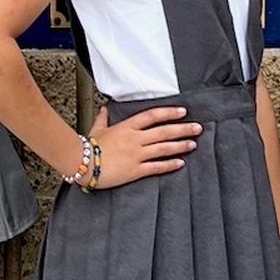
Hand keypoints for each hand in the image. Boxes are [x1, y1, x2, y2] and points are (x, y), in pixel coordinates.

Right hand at [87, 106, 201, 188]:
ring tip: (193, 144)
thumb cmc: (87, 147)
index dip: (169, 113)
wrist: (81, 163)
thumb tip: (105, 109)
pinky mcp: (135, 170)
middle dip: (183, 129)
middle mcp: (135, 139)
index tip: (182, 112)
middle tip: (197, 128)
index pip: (153, 116)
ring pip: (164, 148)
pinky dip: (170, 164)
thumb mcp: (96, 129)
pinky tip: (180, 163)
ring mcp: (136, 154)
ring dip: (180, 145)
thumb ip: (104, 119)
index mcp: (127, 127)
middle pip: (164, 131)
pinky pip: (156, 166)